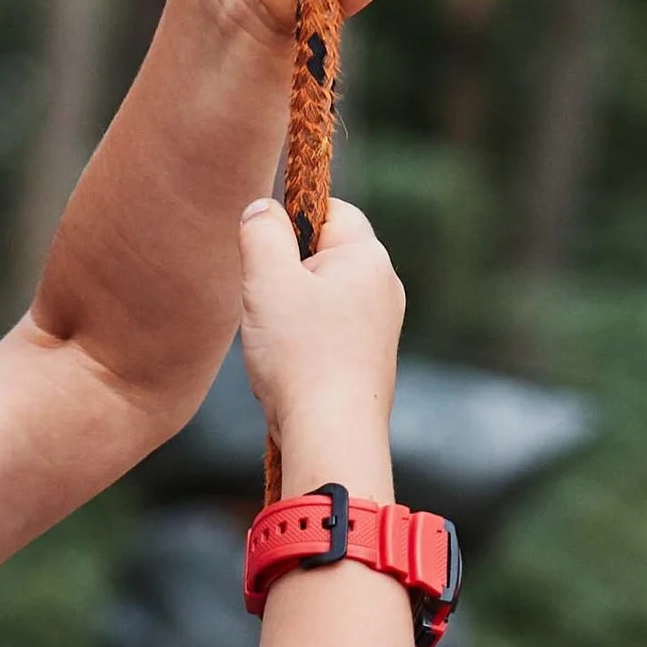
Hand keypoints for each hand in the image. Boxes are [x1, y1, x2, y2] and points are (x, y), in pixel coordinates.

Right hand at [236, 195, 401, 474]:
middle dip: (289, 275)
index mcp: (368, 257)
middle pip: (325, 257)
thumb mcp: (267, 279)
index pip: (329, 209)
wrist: (332, 436)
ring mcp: (381, 329)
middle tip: (268, 307)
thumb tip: (262, 209)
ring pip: (325, 300)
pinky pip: (331, 337)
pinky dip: (306, 347)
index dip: (291, 224)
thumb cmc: (300, 356)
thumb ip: (261, 231)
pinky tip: (292, 371)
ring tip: (280, 346)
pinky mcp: (370, 365)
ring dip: (293, 316)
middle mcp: (385, 288)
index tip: (268, 257)